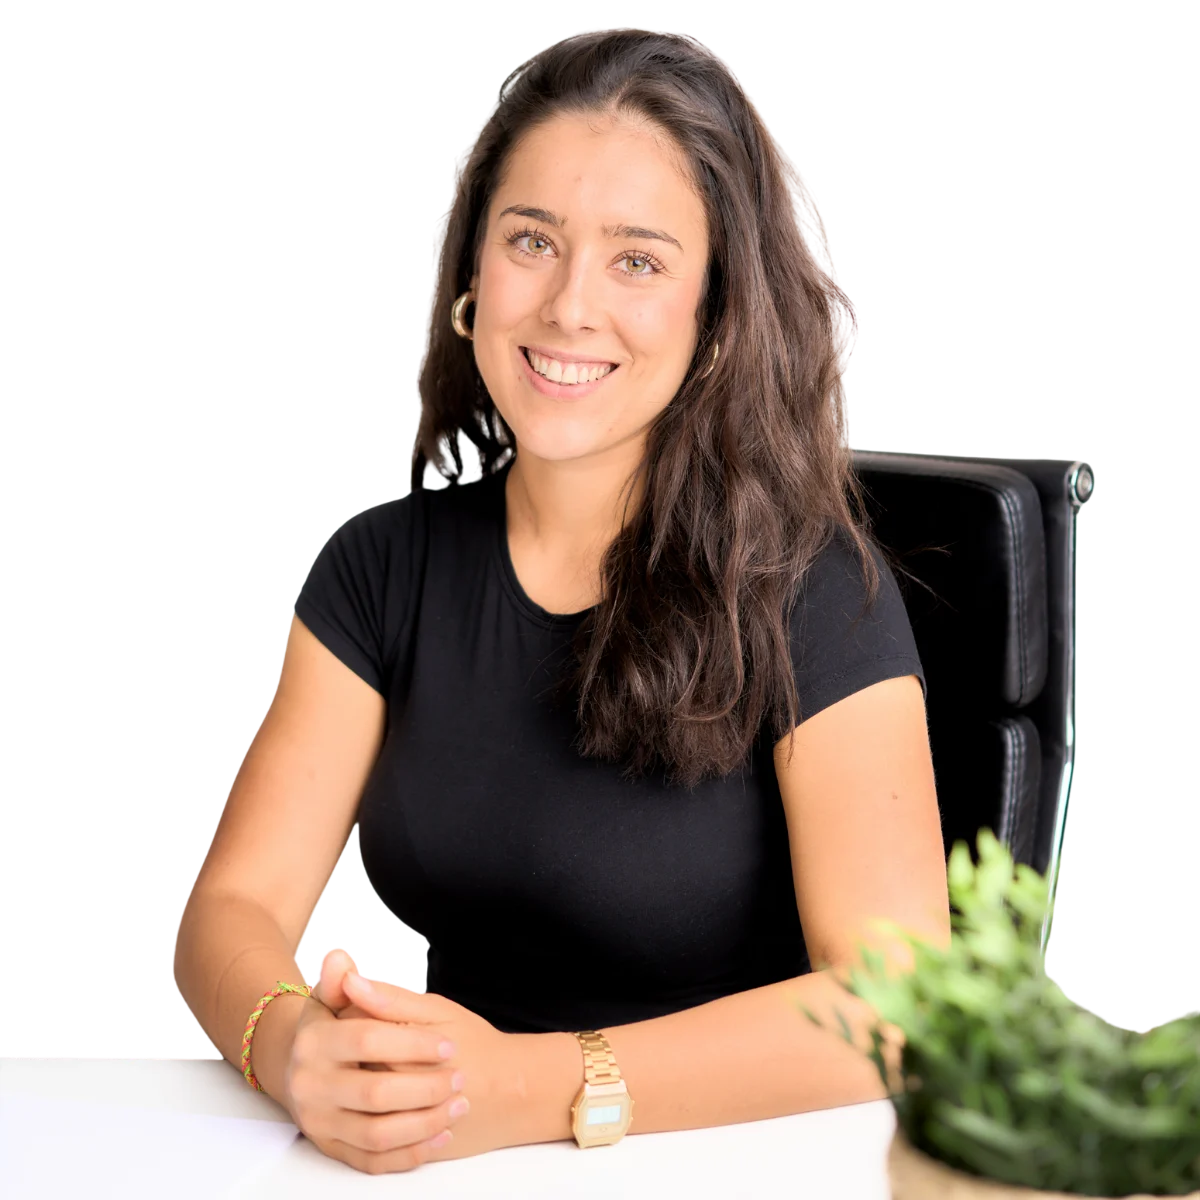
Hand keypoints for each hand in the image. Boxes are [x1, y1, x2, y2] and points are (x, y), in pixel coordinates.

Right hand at [281, 947, 485, 1174]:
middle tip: (459, 1079)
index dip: (413, 1043)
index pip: (368, 1039)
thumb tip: (339, 957)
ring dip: (425, 1124)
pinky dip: (410, 1154)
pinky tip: (440, 1135)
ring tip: (457, 1106)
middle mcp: (309, 1085)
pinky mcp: (331, 1149)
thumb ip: (353, 985)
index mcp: (314, 1041)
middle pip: (375, 1093)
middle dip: (425, 1088)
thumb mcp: (347, 1001)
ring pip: (377, 1134)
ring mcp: (319, 1122)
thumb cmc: (343, 1029)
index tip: (449, 1044)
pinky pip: (372, 1162)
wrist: (310, 1070)